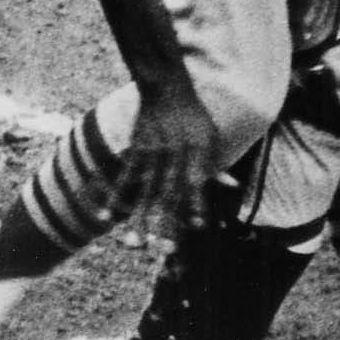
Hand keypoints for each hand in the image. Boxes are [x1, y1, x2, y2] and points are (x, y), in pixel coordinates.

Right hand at [110, 85, 221, 232]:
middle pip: (169, 193)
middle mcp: (176, 154)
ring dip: (138, 218)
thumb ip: (215, 165)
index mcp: (197, 152)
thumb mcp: (210, 137)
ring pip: (145, 191)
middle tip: (163, 250)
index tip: (197, 226)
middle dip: (165, 222)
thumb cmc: (193, 117)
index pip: (197, 182)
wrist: (166, 88)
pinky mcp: (137, 151)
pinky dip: (115, 197)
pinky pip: (124, 177)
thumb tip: (233, 186)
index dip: (197, 203)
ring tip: (133, 243)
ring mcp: (154, 153)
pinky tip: (106, 216)